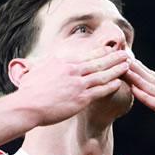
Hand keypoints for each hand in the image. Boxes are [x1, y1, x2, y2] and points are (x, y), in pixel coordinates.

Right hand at [12, 46, 131, 125]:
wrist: (27, 105)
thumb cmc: (29, 91)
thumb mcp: (37, 71)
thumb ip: (47, 65)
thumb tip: (46, 62)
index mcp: (63, 62)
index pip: (87, 55)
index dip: (101, 52)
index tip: (110, 49)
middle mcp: (73, 70)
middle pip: (98, 61)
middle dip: (114, 57)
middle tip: (125, 53)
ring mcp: (78, 84)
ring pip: (102, 74)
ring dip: (116, 69)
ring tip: (127, 65)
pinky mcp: (80, 98)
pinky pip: (100, 90)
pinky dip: (111, 85)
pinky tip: (119, 82)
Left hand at [124, 57, 154, 151]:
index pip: (154, 77)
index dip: (139, 68)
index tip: (125, 60)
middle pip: (150, 77)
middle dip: (133, 67)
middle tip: (117, 55)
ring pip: (151, 87)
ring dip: (135, 76)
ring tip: (120, 67)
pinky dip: (145, 95)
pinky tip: (134, 89)